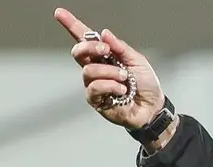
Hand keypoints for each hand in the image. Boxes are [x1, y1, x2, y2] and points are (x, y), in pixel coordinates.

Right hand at [53, 8, 164, 130]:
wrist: (152, 107)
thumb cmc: (145, 85)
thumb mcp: (137, 60)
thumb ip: (121, 47)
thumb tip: (104, 34)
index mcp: (105, 56)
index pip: (85, 39)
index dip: (72, 25)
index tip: (60, 13)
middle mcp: (97, 68)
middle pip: (79, 52)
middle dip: (90, 47)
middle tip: (106, 50)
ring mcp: (94, 84)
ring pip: (88, 71)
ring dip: (109, 72)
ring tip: (124, 78)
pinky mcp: (96, 100)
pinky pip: (94, 88)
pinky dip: (110, 86)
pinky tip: (121, 90)